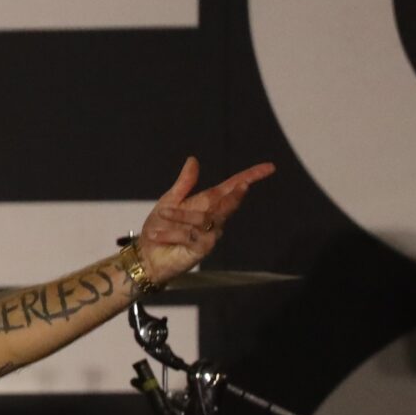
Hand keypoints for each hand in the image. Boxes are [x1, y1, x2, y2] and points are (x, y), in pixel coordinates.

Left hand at [132, 155, 275, 284]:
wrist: (146, 255)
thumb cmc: (159, 228)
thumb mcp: (170, 201)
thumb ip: (184, 183)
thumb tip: (193, 159)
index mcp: (207, 203)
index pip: (232, 188)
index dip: (251, 176)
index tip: (269, 167)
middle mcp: (213, 218)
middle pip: (230, 204)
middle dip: (236, 195)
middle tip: (244, 186)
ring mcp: (210, 235)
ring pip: (204, 219)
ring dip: (180, 216)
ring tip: (161, 216)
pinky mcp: (201, 250)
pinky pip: (191, 236)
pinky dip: (172, 233)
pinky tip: (158, 235)